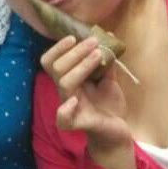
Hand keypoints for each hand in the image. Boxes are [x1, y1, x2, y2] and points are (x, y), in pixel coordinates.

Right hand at [41, 36, 134, 168]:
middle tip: (94, 42)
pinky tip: (76, 100)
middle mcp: (66, 92)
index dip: (57, 48)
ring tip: (98, 55)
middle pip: (57, 69)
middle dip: (75, 52)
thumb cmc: (108, 104)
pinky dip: (65, 109)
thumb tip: (109, 37)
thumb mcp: (108, 79)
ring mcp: (70, 107)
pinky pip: (63, 119)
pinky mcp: (79, 123)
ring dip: (80, 66)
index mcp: (69, 80)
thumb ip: (105, 61)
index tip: (74, 37)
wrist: (117, 131)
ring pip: (64, 84)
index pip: (50, 61)